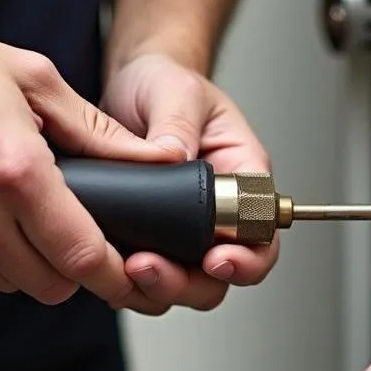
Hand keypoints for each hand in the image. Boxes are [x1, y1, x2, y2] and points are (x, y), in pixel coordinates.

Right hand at [0, 18, 180, 306]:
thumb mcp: (32, 80)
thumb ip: (101, 132)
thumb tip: (162, 161)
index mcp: (15, 172)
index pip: (83, 258)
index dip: (117, 276)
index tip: (134, 277)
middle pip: (54, 285)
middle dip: (74, 268)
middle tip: (73, 233)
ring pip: (15, 285)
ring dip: (29, 263)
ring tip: (18, 213)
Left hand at [101, 52, 278, 314]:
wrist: (129, 88)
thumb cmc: (166, 83)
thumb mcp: (176, 89)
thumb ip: (177, 121)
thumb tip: (174, 155)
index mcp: (241, 176)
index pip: (261, 234)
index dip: (246, 258)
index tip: (217, 259)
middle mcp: (218, 213)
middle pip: (221, 275)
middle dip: (188, 283)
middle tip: (151, 269)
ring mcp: (183, 232)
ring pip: (184, 284)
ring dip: (157, 287)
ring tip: (128, 269)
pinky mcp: (150, 238)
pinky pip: (146, 276)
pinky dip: (129, 282)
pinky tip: (109, 266)